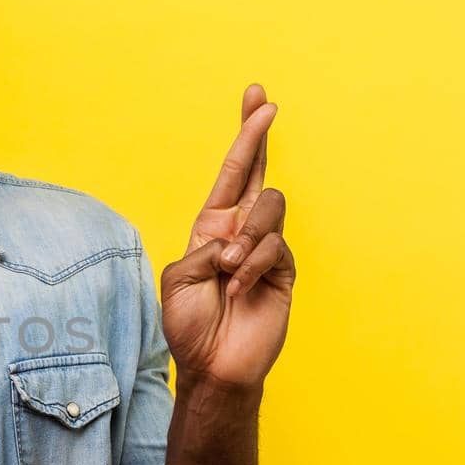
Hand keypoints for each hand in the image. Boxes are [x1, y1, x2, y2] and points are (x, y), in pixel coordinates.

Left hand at [158, 84, 296, 391]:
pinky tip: (240, 288)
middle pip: (258, 173)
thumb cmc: (190, 326)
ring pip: (270, 208)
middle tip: (266, 105)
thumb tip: (238, 238)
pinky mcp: (284, 270)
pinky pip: (275, 247)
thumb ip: (205, 248)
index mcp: (213, 228)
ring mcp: (266, 250)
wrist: (213, 365)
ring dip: (246, 237)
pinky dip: (253, 265)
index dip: (245, 138)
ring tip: (228, 272)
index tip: (257, 99)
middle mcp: (242, 232)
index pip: (232, 174)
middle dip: (259, 135)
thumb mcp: (179, 279)